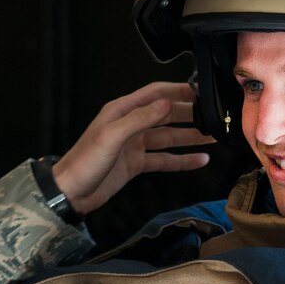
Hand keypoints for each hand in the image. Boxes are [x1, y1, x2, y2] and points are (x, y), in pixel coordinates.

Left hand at [51, 82, 214, 214]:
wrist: (70, 193)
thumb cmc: (84, 162)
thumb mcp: (112, 136)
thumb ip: (140, 119)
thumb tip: (167, 104)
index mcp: (122, 111)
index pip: (156, 94)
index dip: (179, 90)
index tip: (201, 91)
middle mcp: (130, 124)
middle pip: (166, 114)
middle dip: (190, 114)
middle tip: (214, 116)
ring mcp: (134, 145)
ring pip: (169, 137)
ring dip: (190, 137)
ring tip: (213, 136)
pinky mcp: (136, 163)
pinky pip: (164, 159)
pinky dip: (182, 160)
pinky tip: (199, 160)